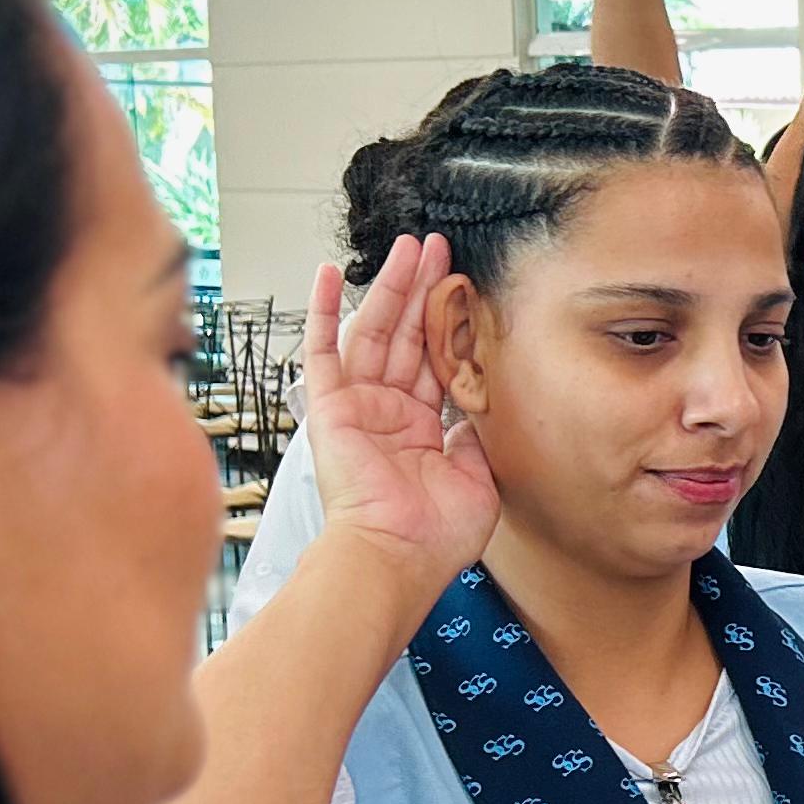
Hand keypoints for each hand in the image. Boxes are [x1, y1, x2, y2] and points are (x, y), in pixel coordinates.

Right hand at [299, 240, 497, 592]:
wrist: (397, 556)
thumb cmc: (434, 536)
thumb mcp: (478, 478)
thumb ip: (475, 434)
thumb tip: (481, 405)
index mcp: (421, 431)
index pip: (436, 361)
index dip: (450, 323)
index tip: (464, 287)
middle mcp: (388, 413)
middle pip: (408, 335)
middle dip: (424, 289)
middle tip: (438, 247)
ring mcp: (358, 406)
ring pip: (376, 331)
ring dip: (391, 287)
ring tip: (408, 247)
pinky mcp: (329, 407)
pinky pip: (322, 351)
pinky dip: (323, 311)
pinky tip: (328, 274)